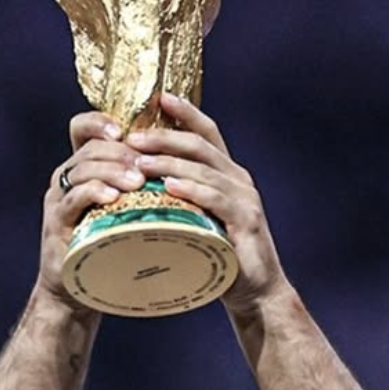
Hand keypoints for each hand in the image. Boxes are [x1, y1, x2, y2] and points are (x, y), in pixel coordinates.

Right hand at [38, 111, 148, 306]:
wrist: (77, 291)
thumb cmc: (109, 249)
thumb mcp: (126, 211)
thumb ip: (142, 187)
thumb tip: (186, 167)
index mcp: (83, 168)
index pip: (83, 128)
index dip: (101, 121)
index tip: (127, 130)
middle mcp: (66, 178)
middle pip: (89, 147)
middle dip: (121, 151)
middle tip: (147, 164)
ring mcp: (59, 199)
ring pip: (81, 169)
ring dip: (112, 170)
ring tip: (137, 182)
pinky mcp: (57, 223)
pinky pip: (73, 198)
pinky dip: (93, 192)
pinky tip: (113, 198)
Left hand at [128, 93, 286, 314]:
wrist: (255, 292)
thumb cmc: (221, 256)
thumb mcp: (199, 219)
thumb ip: (181, 198)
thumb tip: (140, 182)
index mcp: (229, 174)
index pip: (207, 132)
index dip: (186, 112)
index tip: (159, 97)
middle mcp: (239, 179)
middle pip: (201, 146)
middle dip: (165, 137)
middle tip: (133, 136)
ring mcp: (245, 199)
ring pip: (205, 170)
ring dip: (170, 163)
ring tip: (140, 161)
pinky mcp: (247, 222)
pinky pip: (216, 200)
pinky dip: (193, 190)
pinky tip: (170, 187)